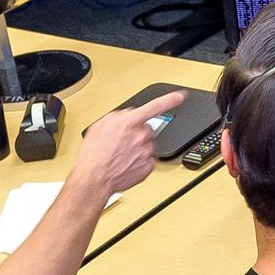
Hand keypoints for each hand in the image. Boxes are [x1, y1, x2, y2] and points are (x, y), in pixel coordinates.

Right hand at [71, 90, 186, 198]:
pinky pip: (148, 160)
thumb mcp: (99, 125)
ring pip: (147, 145)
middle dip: (137, 133)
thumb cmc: (94, 154)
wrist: (95, 177)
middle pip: (147, 129)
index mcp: (129, 122)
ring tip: (121, 155)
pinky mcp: (148, 166)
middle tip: (122, 142)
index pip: (155, 107)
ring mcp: (146, 152)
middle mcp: (140, 135)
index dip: (170, 100)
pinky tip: (126, 164)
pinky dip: (139, 162)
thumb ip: (117, 116)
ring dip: (138, 148)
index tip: (180, 96)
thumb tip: (126, 116)